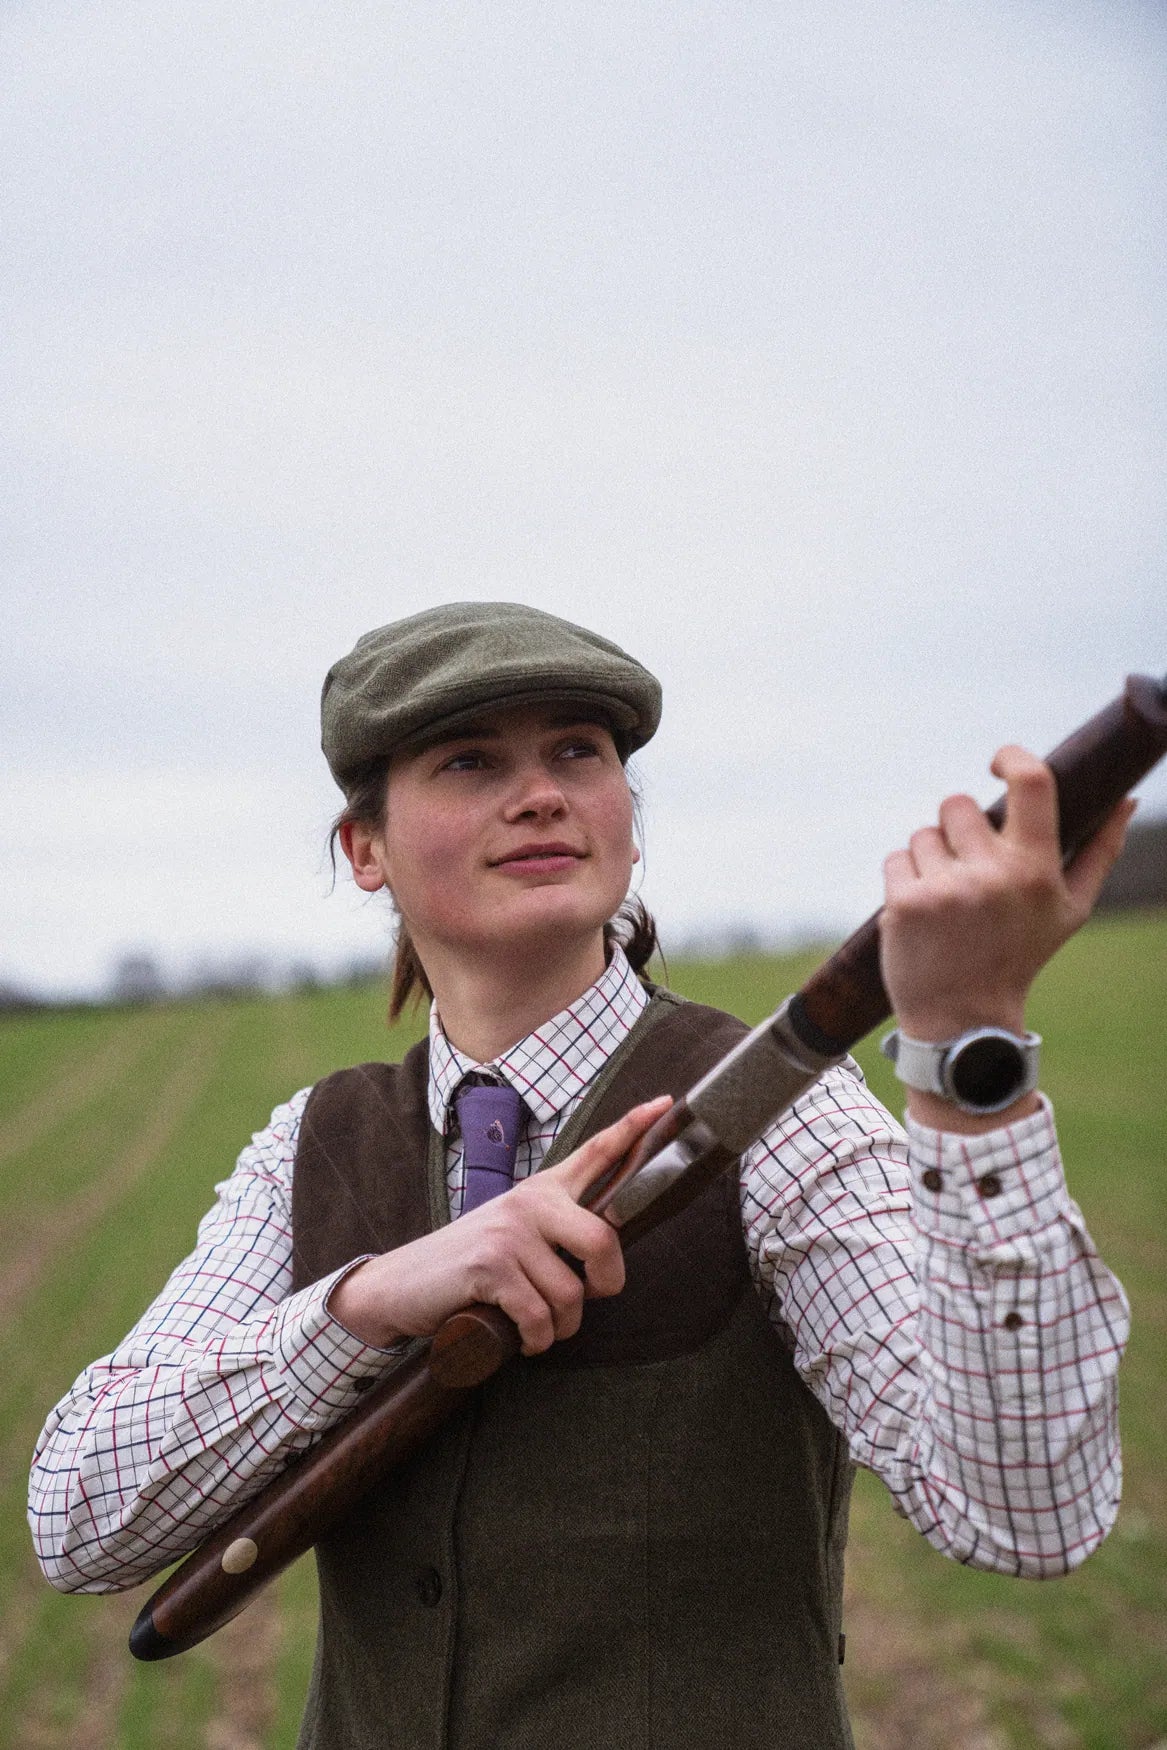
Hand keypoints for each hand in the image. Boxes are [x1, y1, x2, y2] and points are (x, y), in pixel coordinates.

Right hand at [328, 1095, 671, 1355]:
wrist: (401, 1285)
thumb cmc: (468, 1267)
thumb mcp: (514, 1234)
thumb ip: (555, 1232)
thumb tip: (605, 1255)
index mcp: (542, 1190)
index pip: (595, 1151)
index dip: (632, 1129)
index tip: (665, 1104)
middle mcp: (529, 1202)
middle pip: (603, 1241)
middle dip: (606, 1284)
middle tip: (589, 1299)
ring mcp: (509, 1232)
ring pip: (571, 1294)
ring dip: (560, 1327)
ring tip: (536, 1325)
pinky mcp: (490, 1266)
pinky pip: (539, 1317)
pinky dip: (536, 1340)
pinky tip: (520, 1338)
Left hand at [880, 745, 1134, 1046]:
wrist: (964, 1019)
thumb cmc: (1020, 955)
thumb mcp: (1070, 909)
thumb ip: (1100, 851)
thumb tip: (1126, 799)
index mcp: (1037, 869)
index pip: (1031, 783)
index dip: (1011, 757)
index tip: (997, 763)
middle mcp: (993, 875)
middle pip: (957, 804)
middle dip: (957, 828)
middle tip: (967, 867)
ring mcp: (946, 889)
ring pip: (922, 833)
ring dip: (930, 857)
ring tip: (948, 900)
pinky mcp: (905, 903)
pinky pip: (895, 858)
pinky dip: (904, 880)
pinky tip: (923, 913)